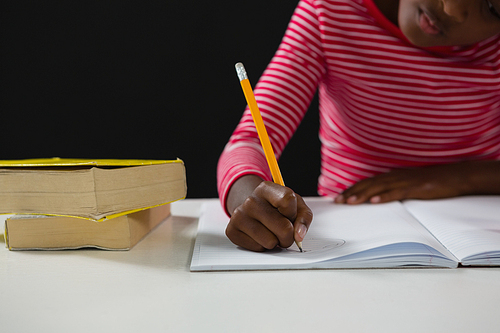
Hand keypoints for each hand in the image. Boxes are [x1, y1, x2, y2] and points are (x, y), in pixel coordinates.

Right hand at [225, 175, 312, 251]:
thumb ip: (303, 217)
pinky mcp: (232, 231)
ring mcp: (239, 215)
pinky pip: (258, 248)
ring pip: (271, 242)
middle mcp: (250, 200)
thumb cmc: (276, 208)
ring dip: (275, 242)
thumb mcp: (294, 205)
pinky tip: (259, 236)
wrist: (251, 209)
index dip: (294, 213)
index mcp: (266, 188)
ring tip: (270, 233)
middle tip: (284, 231)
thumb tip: (299, 235)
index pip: (288, 200)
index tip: (290, 214)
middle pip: (284, 228)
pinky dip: (262, 246)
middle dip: (289, 235)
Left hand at [334, 161, 499, 203]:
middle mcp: (394, 176)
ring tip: (350, 201)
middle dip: (351, 192)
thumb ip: (393, 189)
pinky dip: (385, 196)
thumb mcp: (408, 184)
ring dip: (363, 194)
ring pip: (379, 188)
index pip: (367, 183)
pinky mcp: (415, 187)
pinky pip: (397, 192)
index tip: (339, 197)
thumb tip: (379, 197)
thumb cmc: (431, 181)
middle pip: (368, 184)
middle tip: (337, 201)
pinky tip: (375, 200)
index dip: (352, 189)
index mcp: (392, 176)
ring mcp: (404, 181)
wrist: (454, 176)